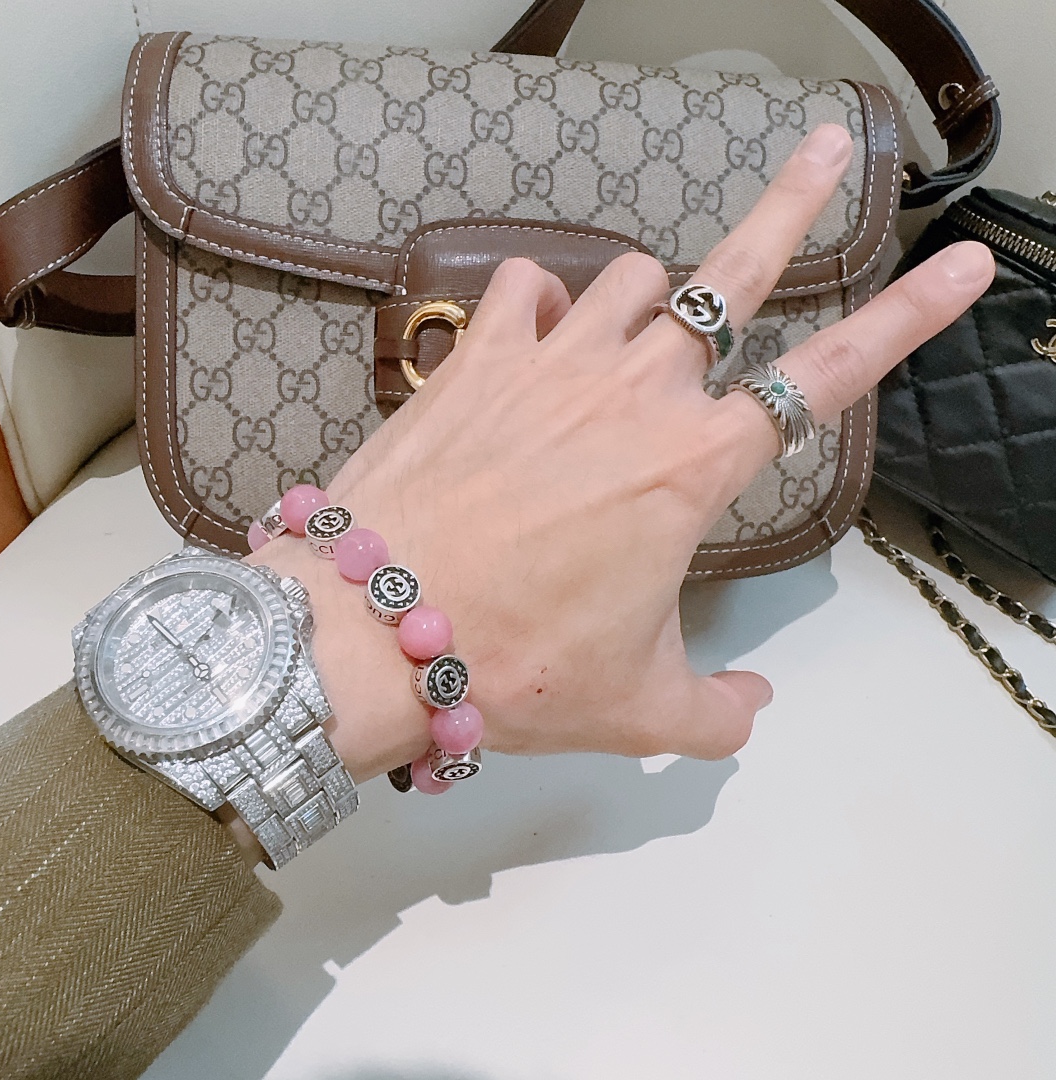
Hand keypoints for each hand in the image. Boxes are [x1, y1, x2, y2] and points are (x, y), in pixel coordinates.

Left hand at [251, 124, 993, 783]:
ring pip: (629, 281)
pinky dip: (541, 302)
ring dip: (648, 300)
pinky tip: (538, 336)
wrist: (375, 632)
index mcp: (690, 468)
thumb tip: (753, 704)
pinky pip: (523, 288)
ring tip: (639, 338)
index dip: (906, 317)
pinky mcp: (475, 359)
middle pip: (732, 273)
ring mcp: (549, 364)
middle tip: (825, 151)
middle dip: (791, 204)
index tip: (956, 268)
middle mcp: (631, 394)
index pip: (828, 377)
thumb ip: (717, 709)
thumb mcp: (636, 707)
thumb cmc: (512, 664)